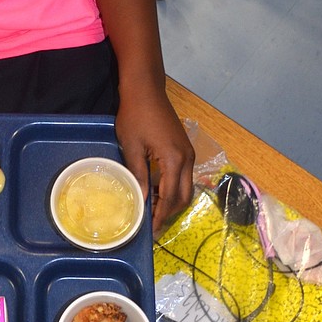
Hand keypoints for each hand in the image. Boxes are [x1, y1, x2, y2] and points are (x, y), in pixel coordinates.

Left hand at [114, 90, 194, 233]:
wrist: (146, 90)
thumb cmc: (135, 115)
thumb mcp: (132, 147)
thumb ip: (138, 175)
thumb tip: (141, 201)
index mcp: (174, 159)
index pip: (169, 197)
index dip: (160, 216)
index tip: (150, 231)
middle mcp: (188, 159)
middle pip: (183, 196)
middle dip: (169, 213)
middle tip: (152, 226)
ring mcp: (189, 153)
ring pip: (186, 188)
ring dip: (171, 201)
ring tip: (152, 211)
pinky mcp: (185, 149)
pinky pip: (184, 177)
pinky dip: (173, 189)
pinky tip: (156, 192)